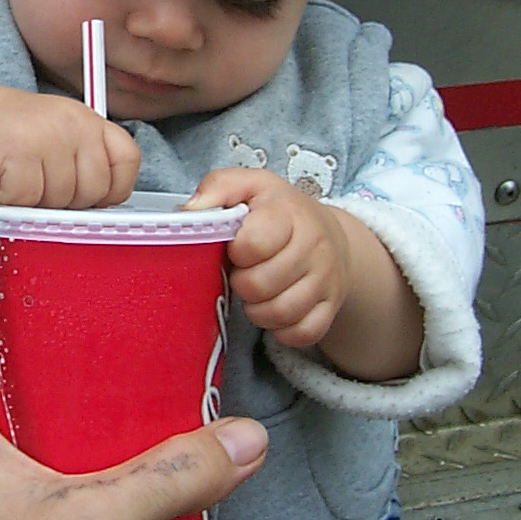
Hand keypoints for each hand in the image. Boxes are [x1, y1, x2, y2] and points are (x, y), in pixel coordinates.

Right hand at [0, 86, 139, 207]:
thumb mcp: (63, 136)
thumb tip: (101, 211)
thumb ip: (88, 162)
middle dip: (66, 201)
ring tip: (20, 178)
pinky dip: (10, 199)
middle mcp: (74, 123)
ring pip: (59, 200)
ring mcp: (45, 135)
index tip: (88, 195)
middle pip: (93, 191)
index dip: (111, 189)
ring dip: (35, 202)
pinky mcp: (15, 150)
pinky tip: (3, 180)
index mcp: (91, 121)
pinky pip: (26, 199)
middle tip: (41, 184)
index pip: (127, 161)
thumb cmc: (18, 136)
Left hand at [185, 168, 352, 348]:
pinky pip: (303, 334)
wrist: (329, 235)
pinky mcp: (332, 306)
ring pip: (281, 313)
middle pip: (262, 284)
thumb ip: (217, 188)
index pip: (254, 244)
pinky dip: (282, 330)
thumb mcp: (249, 185)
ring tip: (256, 292)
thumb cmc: (279, 211)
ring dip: (257, 310)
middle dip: (242, 283)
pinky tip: (275, 311)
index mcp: (289, 213)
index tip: (237, 247)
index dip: (236, 251)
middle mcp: (314, 246)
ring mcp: (327, 279)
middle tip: (244, 272)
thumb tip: (188, 211)